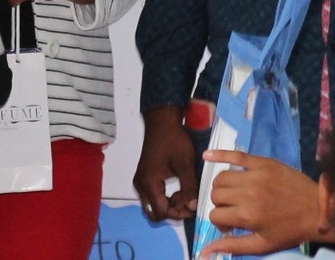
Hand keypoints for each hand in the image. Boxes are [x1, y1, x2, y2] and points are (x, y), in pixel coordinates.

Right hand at [134, 105, 198, 221]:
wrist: (162, 120)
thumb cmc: (174, 139)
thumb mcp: (185, 163)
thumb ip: (189, 186)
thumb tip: (193, 207)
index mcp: (149, 183)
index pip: (161, 212)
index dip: (178, 214)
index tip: (193, 207)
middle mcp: (141, 185)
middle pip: (154, 212)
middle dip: (172, 212)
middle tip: (188, 202)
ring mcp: (141, 181)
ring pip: (153, 205)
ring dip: (169, 204)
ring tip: (186, 193)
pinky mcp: (144, 176)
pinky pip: (153, 196)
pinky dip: (165, 197)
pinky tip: (179, 188)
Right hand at [197, 150, 326, 256]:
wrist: (316, 210)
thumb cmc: (289, 231)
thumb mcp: (262, 245)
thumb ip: (232, 246)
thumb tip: (203, 252)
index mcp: (247, 215)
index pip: (215, 215)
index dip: (220, 223)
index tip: (231, 226)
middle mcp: (248, 193)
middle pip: (216, 195)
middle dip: (220, 206)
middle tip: (233, 211)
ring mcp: (255, 175)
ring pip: (222, 177)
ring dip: (221, 188)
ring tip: (233, 195)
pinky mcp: (263, 163)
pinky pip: (236, 155)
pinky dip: (219, 154)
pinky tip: (207, 155)